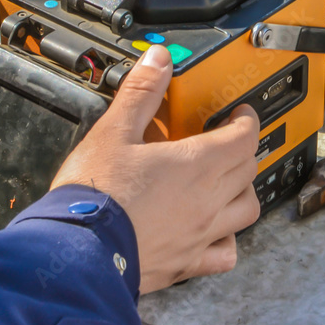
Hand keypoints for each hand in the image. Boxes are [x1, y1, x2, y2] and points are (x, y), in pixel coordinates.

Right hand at [52, 45, 261, 292]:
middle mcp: (207, 201)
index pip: (244, 137)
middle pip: (247, 169)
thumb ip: (141, 93)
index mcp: (196, 164)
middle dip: (242, 149)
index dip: (246, 120)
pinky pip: (224, 255)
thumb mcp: (114, 131)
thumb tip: (159, 61)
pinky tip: (213, 232)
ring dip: (242, 191)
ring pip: (246, 210)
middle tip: (227, 139)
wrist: (76, 253)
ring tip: (225, 182)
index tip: (239, 114)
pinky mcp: (185, 264)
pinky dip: (227, 240)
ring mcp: (200, 235)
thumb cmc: (95, 195)